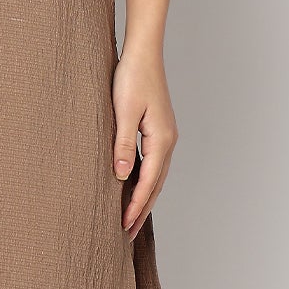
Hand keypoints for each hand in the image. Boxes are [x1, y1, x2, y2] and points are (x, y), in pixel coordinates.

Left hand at [112, 44, 176, 237]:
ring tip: (131, 218)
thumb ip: (122, 146)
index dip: (135, 205)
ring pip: (157, 176)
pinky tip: (135, 188)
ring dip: (144, 198)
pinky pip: (154, 164)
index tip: (123, 225)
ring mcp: (166, 136)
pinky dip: (146, 181)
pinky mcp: (159, 131)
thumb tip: (121, 177)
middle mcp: (168, 141)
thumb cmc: (132, 78)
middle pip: (156, 185)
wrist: (143, 54)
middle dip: (142, 210)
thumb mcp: (124, 113)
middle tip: (127, 234)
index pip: (148, 182)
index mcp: (161, 139)